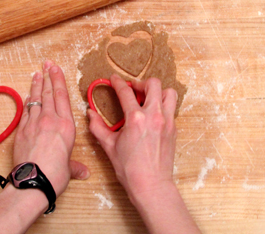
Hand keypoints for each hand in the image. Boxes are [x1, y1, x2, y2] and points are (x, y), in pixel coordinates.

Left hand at [13, 60, 88, 194]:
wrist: (33, 181)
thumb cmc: (55, 174)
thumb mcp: (69, 168)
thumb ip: (75, 166)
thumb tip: (83, 172)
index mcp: (67, 125)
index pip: (62, 96)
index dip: (58, 80)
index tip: (55, 68)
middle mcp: (51, 120)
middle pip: (48, 93)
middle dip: (47, 77)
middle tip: (46, 64)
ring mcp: (34, 124)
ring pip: (35, 100)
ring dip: (36, 86)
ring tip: (36, 74)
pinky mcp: (21, 131)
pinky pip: (25, 112)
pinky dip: (27, 102)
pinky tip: (27, 97)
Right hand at [87, 74, 176, 199]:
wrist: (151, 185)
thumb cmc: (130, 169)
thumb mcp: (109, 146)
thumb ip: (98, 127)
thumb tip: (90, 114)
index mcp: (136, 118)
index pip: (126, 92)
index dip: (118, 82)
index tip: (114, 79)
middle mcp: (154, 116)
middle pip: (153, 84)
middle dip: (141, 83)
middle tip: (133, 90)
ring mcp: (167, 121)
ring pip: (169, 93)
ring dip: (157, 92)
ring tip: (147, 99)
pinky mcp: (173, 129)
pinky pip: (171, 108)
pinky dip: (162, 105)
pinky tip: (152, 115)